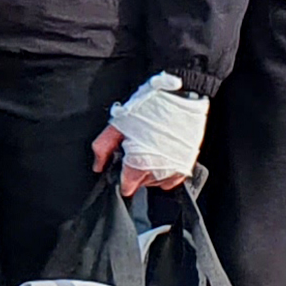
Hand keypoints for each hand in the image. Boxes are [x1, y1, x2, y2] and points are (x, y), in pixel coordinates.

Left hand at [98, 74, 209, 194]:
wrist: (180, 97)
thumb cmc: (149, 108)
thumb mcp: (118, 124)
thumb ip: (103, 148)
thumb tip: (98, 165)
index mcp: (138, 164)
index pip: (127, 187)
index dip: (121, 178)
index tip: (122, 167)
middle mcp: (158, 171)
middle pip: (141, 184)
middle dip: (135, 172)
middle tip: (136, 151)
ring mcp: (175, 169)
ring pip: (157, 182)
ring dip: (151, 172)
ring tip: (150, 150)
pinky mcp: (187, 164)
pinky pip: (173, 179)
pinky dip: (167, 172)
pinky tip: (163, 156)